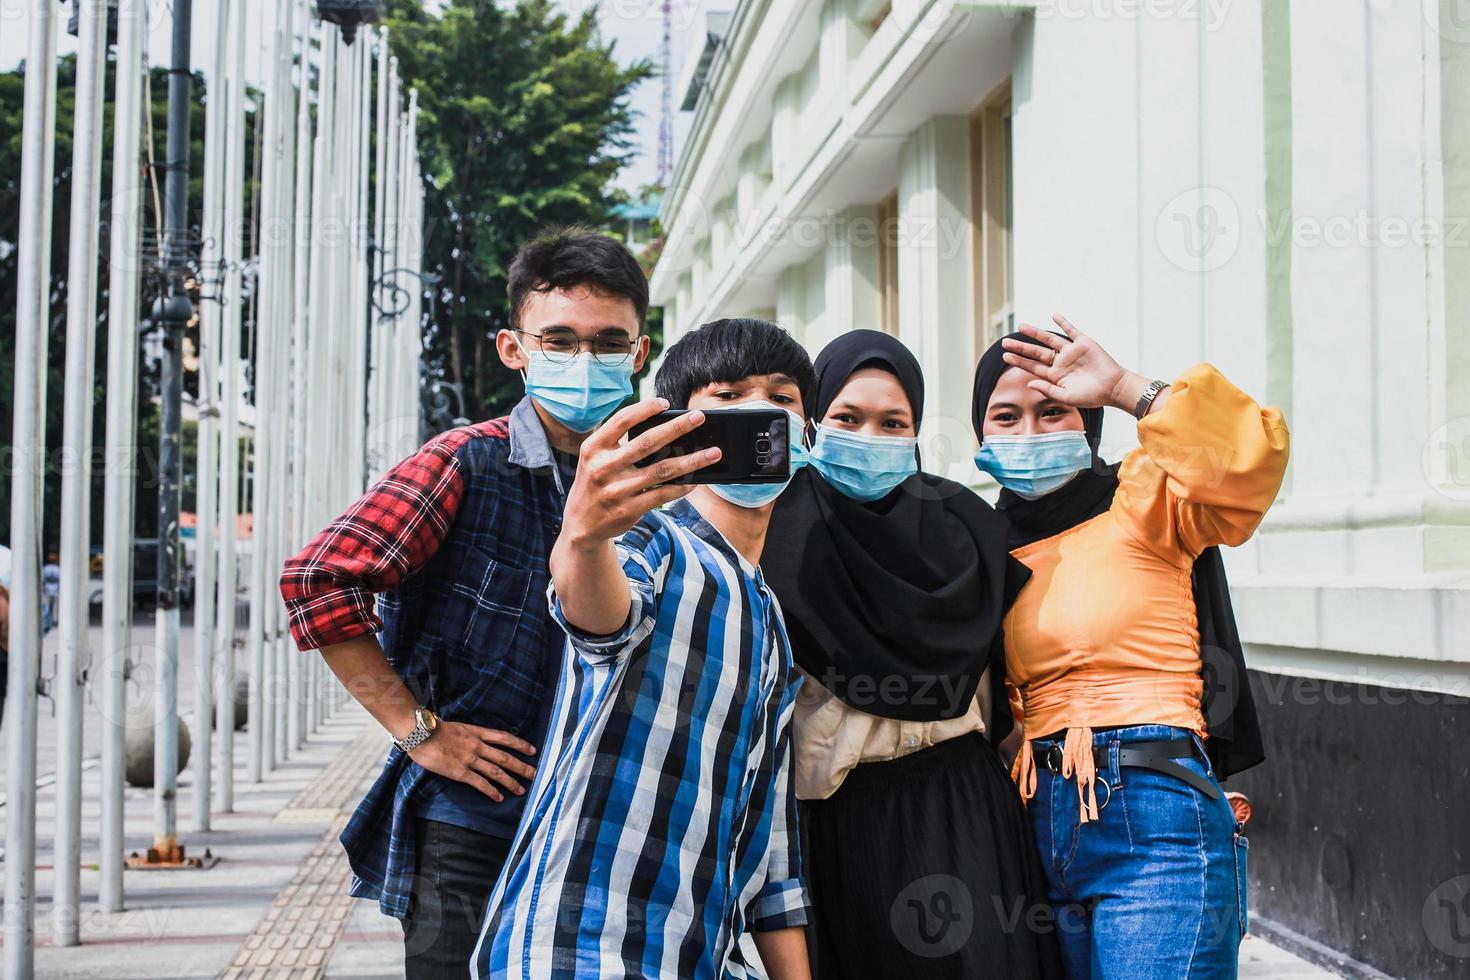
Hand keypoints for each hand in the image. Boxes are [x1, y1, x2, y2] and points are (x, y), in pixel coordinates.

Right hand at [408, 720, 537, 801]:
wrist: (420, 733)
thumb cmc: (433, 729)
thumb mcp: (456, 726)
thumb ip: (468, 734)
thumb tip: (473, 737)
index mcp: (477, 732)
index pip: (504, 738)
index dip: (520, 744)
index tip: (533, 750)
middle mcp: (477, 745)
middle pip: (506, 757)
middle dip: (522, 767)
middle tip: (536, 774)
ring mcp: (470, 759)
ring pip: (496, 772)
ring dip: (511, 782)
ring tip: (522, 790)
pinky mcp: (460, 772)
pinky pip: (480, 783)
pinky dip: (491, 791)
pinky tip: (499, 798)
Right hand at [560, 397, 720, 548]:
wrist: (581, 525)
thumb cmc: (595, 483)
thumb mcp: (594, 459)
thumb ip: (618, 443)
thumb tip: (662, 428)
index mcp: (593, 448)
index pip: (621, 420)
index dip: (645, 409)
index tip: (665, 403)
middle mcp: (603, 467)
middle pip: (647, 442)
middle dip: (677, 427)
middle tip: (699, 417)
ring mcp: (617, 490)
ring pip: (663, 470)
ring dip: (692, 460)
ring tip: (713, 453)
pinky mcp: (629, 509)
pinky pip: (663, 494)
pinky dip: (683, 486)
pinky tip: (697, 480)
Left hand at [1001, 315, 1143, 410]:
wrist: (1114, 388)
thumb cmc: (1092, 396)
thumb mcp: (1066, 396)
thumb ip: (1047, 390)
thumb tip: (1029, 383)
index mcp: (1055, 376)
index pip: (1033, 367)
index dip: (1019, 362)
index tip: (1005, 357)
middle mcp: (1061, 362)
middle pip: (1036, 352)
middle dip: (1021, 347)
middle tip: (1005, 342)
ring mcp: (1071, 352)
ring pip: (1049, 340)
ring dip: (1035, 333)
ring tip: (1021, 327)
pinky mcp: (1084, 343)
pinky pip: (1071, 330)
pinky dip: (1063, 323)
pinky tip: (1053, 316)